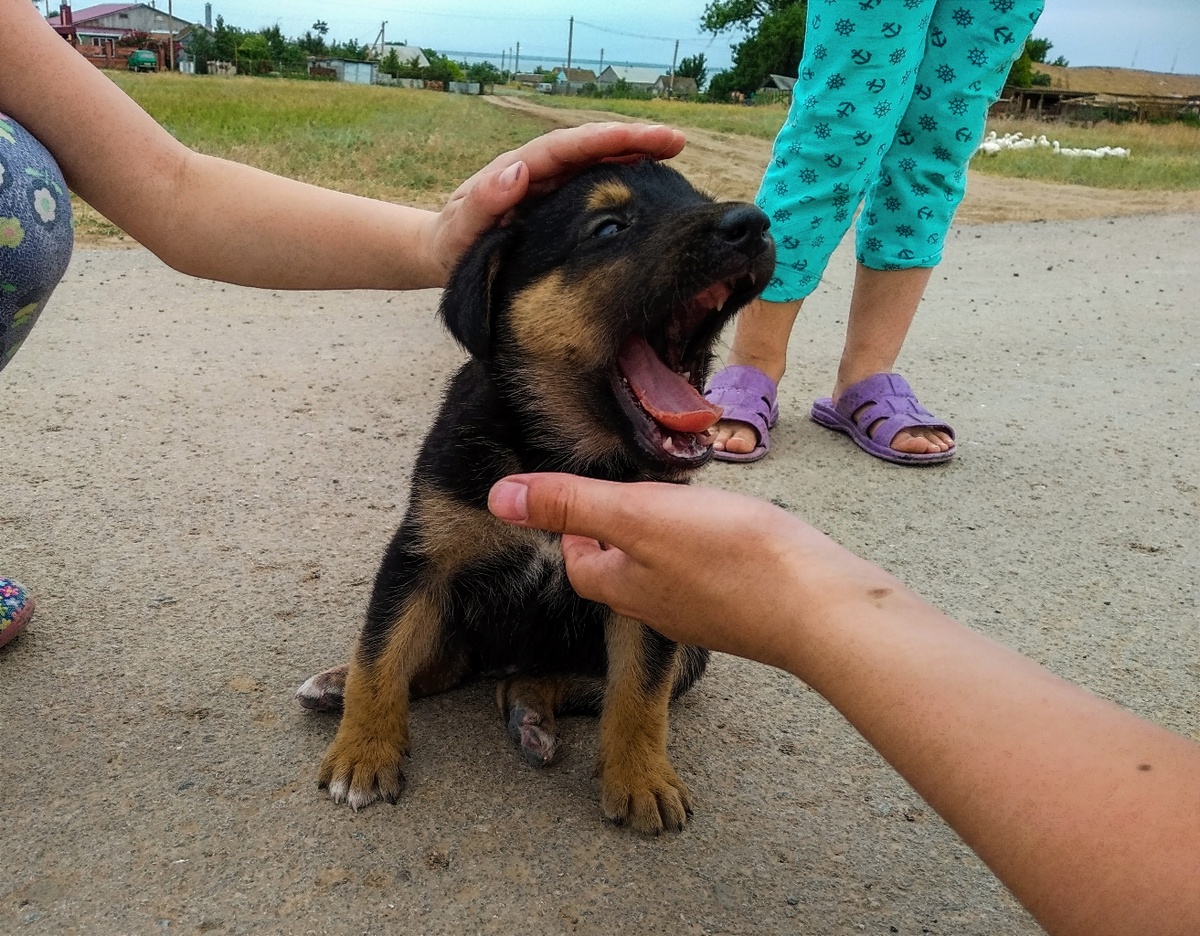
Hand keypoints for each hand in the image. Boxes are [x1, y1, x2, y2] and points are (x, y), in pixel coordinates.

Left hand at [423, 122, 685, 286]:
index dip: (606, 140)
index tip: (642, 140)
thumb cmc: (452, 246)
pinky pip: (596, 183)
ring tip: (674, 151)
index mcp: (517, 170)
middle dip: (633, 140)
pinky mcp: (558, 200)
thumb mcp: (459, 232)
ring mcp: (551, 183)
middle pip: (591, 146)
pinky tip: (652, 181)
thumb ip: (482, 205)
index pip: (568, 147)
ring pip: (598, 161)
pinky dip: (624, 177)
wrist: (445, 255)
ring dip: (635, 154)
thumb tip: (516, 172)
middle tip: (677, 141)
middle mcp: (538, 169)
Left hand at [487, 473, 884, 669]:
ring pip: (666, 574)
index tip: (581, 498)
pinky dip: (708, 553)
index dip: (573, 529)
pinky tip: (731, 534)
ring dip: (663, 541)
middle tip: (633, 492)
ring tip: (680, 504)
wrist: (818, 606)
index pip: (579, 563)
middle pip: (620, 570)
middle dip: (618, 533)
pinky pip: (710, 578)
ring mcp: (705, 614)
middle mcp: (659, 608)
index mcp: (625, 587)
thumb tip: (498, 498)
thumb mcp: (638, 516)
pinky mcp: (745, 610)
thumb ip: (572, 505)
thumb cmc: (729, 558)